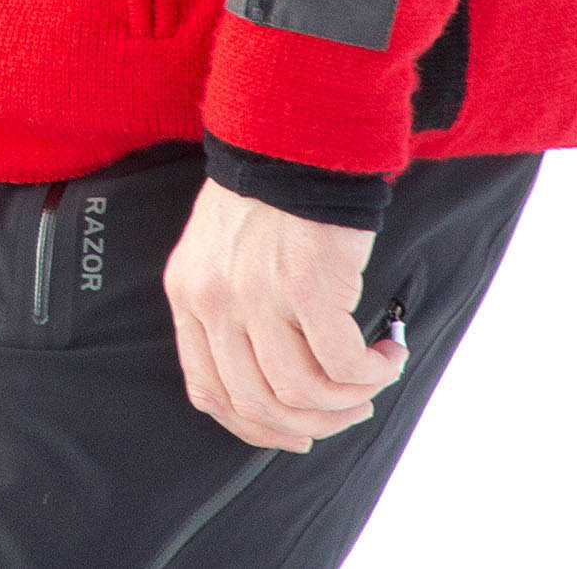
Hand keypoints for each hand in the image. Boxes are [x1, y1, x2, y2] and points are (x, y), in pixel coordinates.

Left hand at [164, 179, 405, 453]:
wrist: (294, 145)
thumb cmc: (267, 203)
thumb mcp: (220, 259)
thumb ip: (230, 318)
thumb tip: (272, 393)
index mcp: (188, 297)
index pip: (210, 392)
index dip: (258, 428)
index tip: (296, 433)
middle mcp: (214, 301)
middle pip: (259, 404)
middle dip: (314, 423)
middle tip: (349, 409)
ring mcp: (256, 296)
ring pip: (302, 394)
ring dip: (348, 401)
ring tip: (373, 379)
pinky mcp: (306, 288)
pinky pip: (343, 365)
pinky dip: (374, 373)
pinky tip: (388, 355)